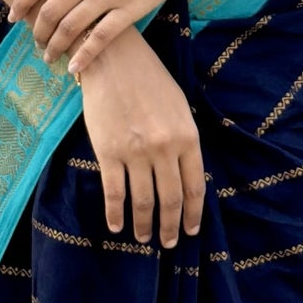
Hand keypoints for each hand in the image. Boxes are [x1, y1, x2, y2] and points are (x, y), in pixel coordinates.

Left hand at [10, 0, 221, 75]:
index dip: (22, 1)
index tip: (13, 16)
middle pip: (50, 9)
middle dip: (37, 30)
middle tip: (35, 41)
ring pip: (71, 27)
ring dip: (55, 45)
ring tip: (49, 56)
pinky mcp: (131, 9)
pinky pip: (102, 38)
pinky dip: (85, 55)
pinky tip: (75, 66)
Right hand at [75, 32, 205, 246]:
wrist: (114, 59)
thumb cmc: (149, 80)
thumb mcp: (179, 107)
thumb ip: (184, 140)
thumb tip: (185, 174)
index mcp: (187, 137)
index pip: (195, 187)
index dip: (193, 213)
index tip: (191, 230)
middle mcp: (164, 148)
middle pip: (170, 199)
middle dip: (171, 226)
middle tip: (170, 242)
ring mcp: (136, 152)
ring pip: (143, 201)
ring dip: (144, 225)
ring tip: (144, 239)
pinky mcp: (108, 152)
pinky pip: (113, 192)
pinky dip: (115, 213)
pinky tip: (116, 226)